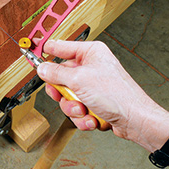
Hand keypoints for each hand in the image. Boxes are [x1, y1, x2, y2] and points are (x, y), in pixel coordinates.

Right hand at [37, 40, 168, 142]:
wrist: (136, 121)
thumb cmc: (118, 95)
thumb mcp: (79, 80)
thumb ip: (55, 73)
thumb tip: (41, 68)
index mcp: (90, 52)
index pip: (60, 47)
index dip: (45, 51)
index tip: (31, 52)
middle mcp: (91, 67)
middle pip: (61, 77)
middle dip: (63, 92)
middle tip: (62, 95)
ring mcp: (93, 86)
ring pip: (68, 96)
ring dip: (73, 108)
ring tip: (84, 110)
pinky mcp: (95, 102)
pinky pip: (78, 108)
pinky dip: (83, 117)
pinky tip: (94, 118)